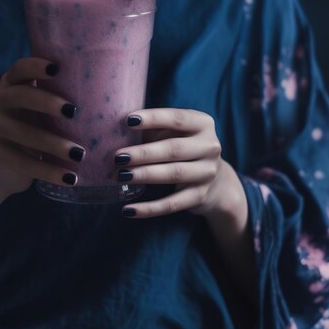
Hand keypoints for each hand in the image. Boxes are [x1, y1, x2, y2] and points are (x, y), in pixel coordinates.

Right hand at [0, 57, 85, 197]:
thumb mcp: (44, 111)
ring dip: (54, 144)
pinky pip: (23, 163)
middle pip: (21, 96)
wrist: (6, 166)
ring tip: (80, 154)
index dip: (36, 66)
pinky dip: (49, 172)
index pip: (20, 68)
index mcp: (11, 83)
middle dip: (47, 102)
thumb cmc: (38, 127)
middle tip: (74, 112)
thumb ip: (63, 97)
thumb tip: (117, 89)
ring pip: (23, 133)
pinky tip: (70, 178)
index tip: (58, 69)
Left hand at [114, 108, 246, 219]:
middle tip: (118, 157)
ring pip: (174, 174)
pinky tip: (127, 210)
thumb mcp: (172, 132)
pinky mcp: (200, 196)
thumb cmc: (181, 147)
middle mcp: (209, 147)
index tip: (128, 120)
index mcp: (202, 124)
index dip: (153, 118)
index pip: (177, 118)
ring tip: (121, 176)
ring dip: (145, 175)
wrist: (215, 180)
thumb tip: (113, 131)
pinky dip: (149, 209)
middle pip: (174, 149)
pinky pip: (172, 204)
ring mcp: (207, 173)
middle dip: (144, 153)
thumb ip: (151, 128)